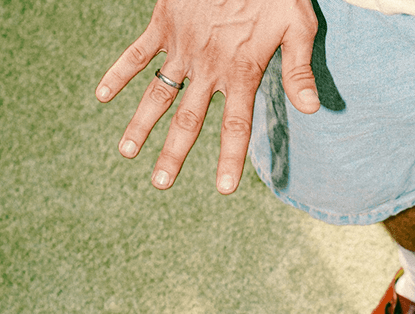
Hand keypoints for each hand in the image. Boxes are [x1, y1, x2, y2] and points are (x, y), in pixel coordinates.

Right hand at [96, 0, 319, 192]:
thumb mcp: (297, 26)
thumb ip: (299, 70)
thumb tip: (312, 110)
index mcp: (242, 72)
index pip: (235, 126)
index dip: (229, 158)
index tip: (223, 188)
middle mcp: (208, 66)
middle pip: (188, 120)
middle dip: (173, 154)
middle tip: (160, 184)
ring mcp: (182, 47)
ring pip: (158, 93)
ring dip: (140, 124)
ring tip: (125, 153)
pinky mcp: (164, 24)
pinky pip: (137, 54)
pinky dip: (118, 72)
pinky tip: (102, 95)